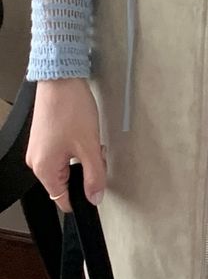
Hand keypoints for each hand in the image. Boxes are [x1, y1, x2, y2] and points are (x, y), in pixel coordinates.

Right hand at [26, 79, 107, 214]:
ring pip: (66, 167)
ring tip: (93, 143)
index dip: (82, 198)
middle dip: (86, 173)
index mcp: (44, 169)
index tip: (96, 191)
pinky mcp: (44, 138)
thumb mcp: (89, 147)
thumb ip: (94, 176)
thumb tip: (94, 198)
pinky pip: (62, 154)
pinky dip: (76, 150)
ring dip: (83, 160)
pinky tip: (86, 137)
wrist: (60, 79)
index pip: (62, 198)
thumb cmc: (71, 109)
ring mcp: (39, 149)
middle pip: (65, 182)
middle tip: (99, 156)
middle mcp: (37, 162)